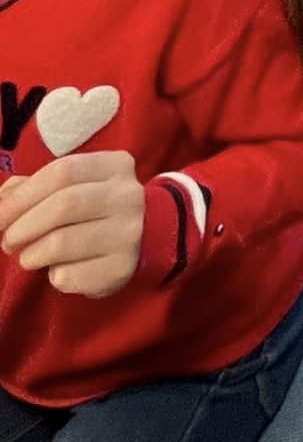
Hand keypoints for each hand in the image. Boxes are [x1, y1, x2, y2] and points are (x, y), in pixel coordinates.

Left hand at [0, 152, 144, 297]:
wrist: (149, 238)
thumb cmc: (97, 208)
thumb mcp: (76, 186)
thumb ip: (36, 187)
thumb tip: (1, 202)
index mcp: (115, 166)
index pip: (62, 171)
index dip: (22, 196)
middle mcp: (128, 196)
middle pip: (63, 205)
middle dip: (23, 226)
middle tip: (7, 241)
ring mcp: (129, 233)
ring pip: (62, 242)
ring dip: (31, 254)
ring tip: (28, 257)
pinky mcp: (122, 268)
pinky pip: (71, 275)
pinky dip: (54, 275)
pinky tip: (59, 269)